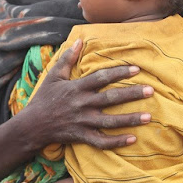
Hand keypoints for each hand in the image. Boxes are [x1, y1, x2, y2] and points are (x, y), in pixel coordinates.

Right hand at [23, 39, 152, 150]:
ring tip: (149, 116)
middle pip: (110, 99)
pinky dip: (117, 141)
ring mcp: (82, 122)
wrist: (32, 126)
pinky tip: (133, 139)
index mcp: (76, 88)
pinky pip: (101, 141)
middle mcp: (81, 104)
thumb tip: (79, 40)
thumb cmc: (43, 99)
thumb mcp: (53, 76)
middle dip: (131, 94)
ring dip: (130, 119)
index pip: (101, 78)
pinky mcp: (81, 136)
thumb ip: (67, 58)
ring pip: (109, 121)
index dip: (119, 72)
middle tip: (151, 90)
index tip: (136, 69)